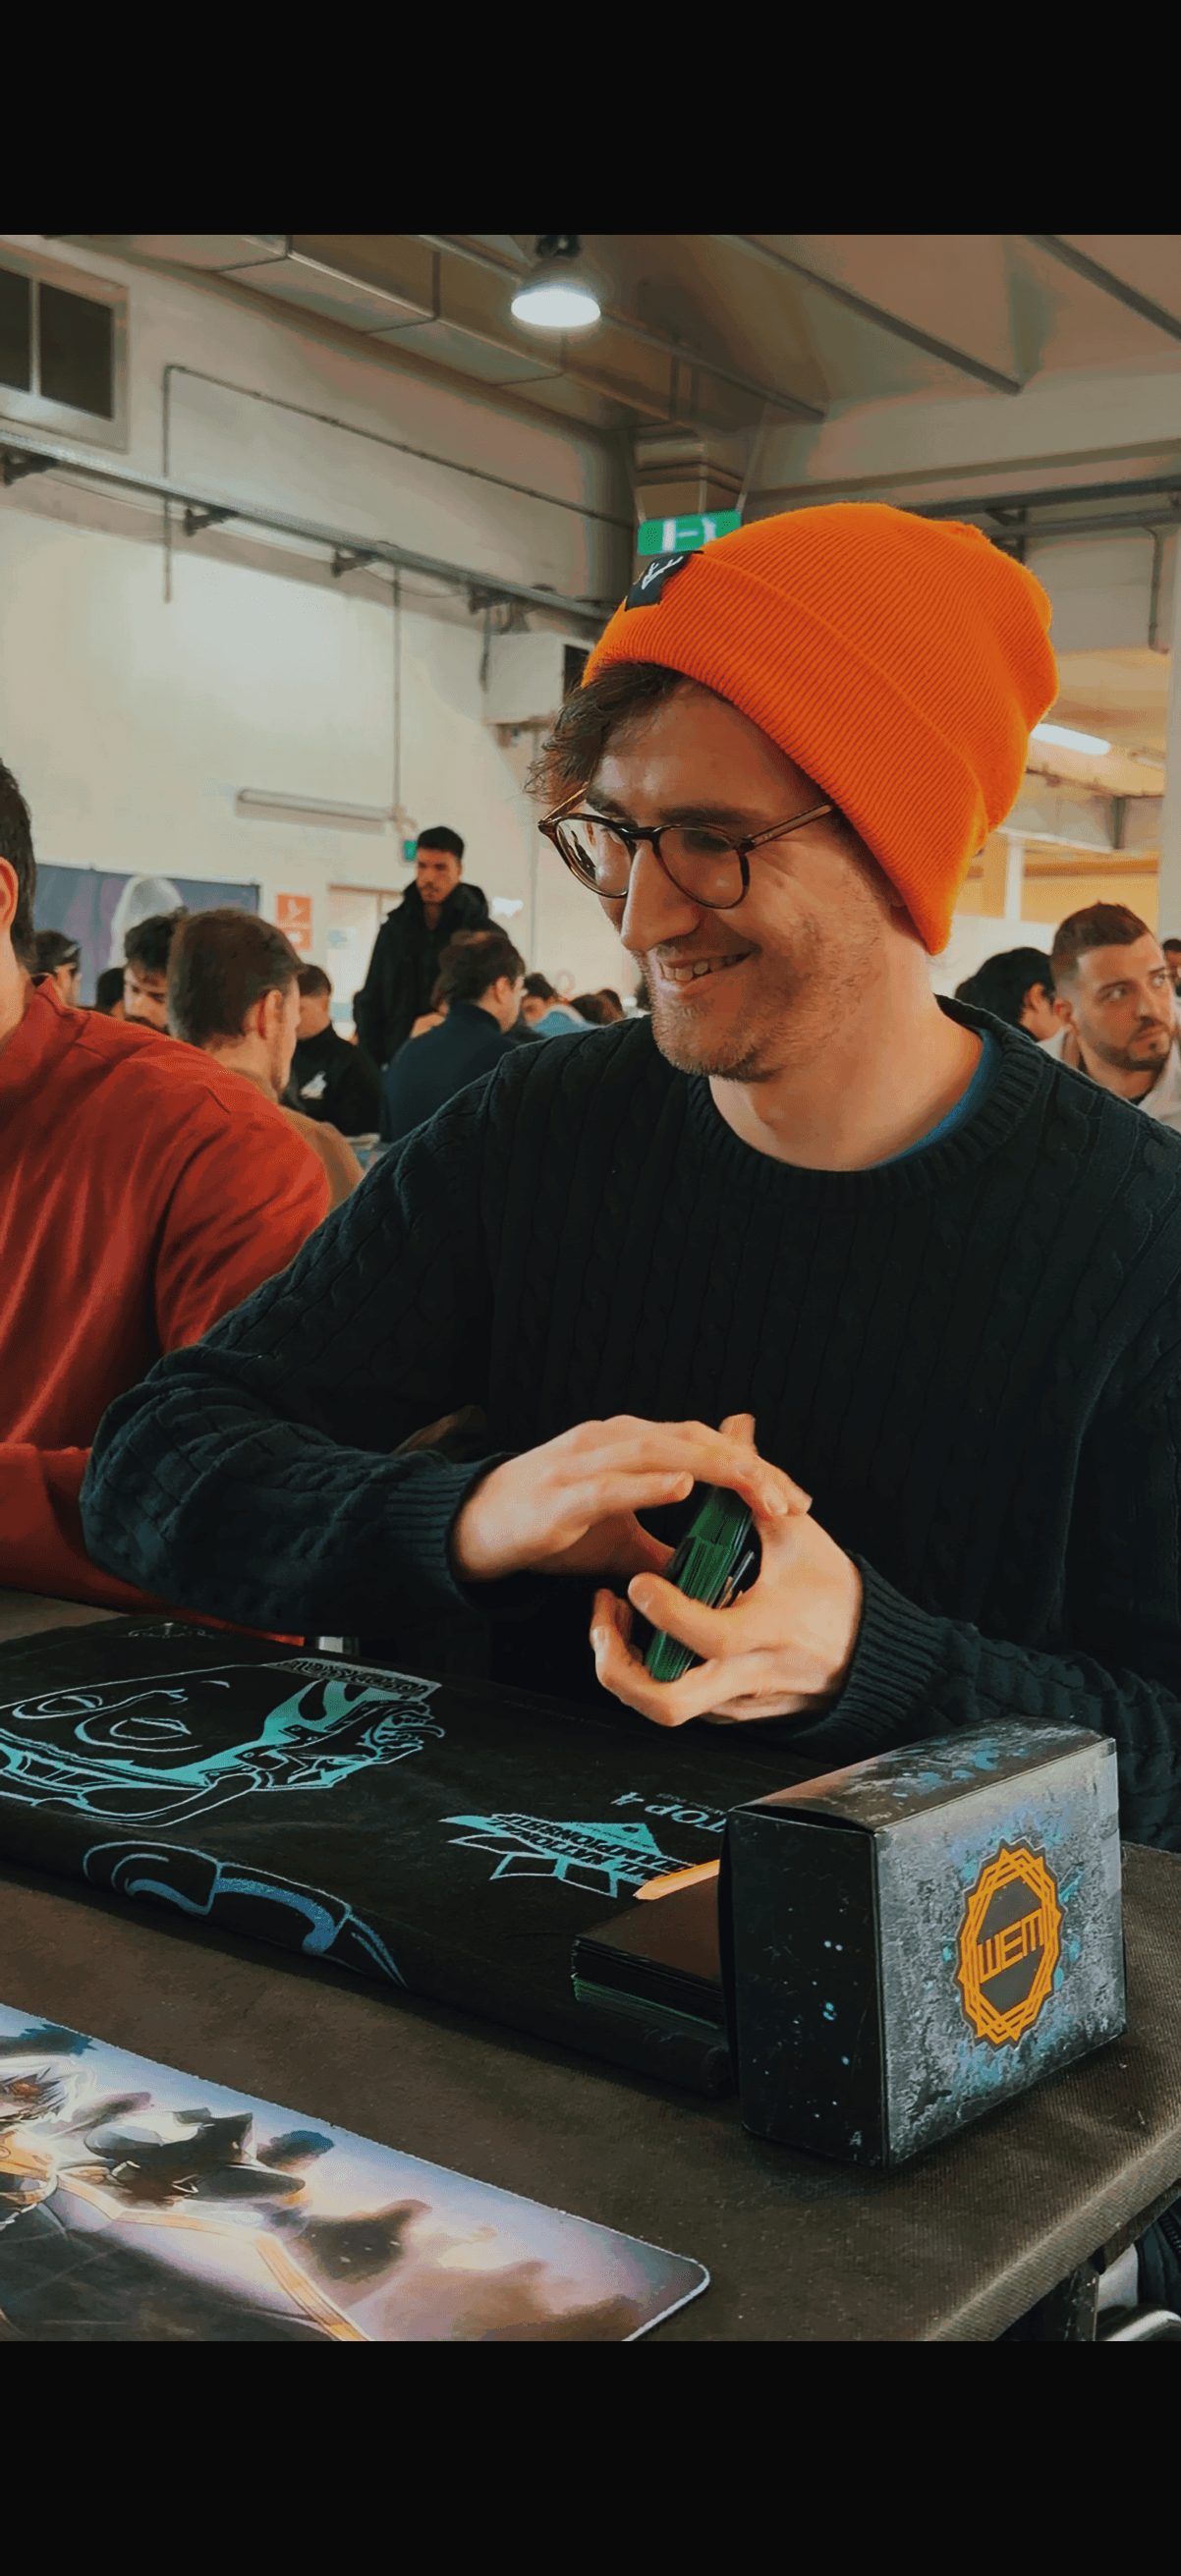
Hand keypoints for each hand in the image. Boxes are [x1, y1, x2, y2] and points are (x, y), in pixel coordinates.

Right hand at [449, 1413, 806, 1585]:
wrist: (477, 1527)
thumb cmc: (548, 1526)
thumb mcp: (620, 1537)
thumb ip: (666, 1542)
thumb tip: (712, 1569)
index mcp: (633, 1444)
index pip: (706, 1444)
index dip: (754, 1467)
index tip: (795, 1498)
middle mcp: (615, 1439)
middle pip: (696, 1441)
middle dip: (749, 1469)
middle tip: (792, 1500)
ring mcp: (587, 1459)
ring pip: (664, 1452)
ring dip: (716, 1471)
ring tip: (758, 1492)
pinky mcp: (562, 1491)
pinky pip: (613, 1481)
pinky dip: (651, 1481)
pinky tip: (685, 1484)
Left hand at [589, 1415, 861, 1726]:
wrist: (870, 1656)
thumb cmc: (834, 1593)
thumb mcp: (801, 1538)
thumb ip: (759, 1485)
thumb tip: (735, 1430)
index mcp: (770, 1631)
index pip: (709, 1636)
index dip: (666, 1612)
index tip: (637, 1581)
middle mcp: (748, 1676)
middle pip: (668, 1701)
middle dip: (618, 1664)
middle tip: (605, 1612)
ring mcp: (735, 1700)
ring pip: (663, 1708)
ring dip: (623, 1669)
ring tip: (611, 1622)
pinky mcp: (728, 1710)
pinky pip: (675, 1700)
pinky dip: (646, 1671)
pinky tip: (638, 1633)